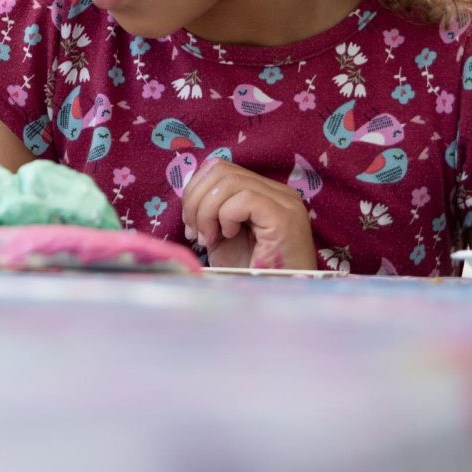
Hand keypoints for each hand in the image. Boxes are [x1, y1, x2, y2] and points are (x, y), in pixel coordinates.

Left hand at [181, 157, 316, 270]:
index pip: (221, 167)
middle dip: (196, 200)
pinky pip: (244, 199)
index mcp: (265, 192)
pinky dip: (225, 216)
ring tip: (207, 238)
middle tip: (194, 233)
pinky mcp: (284, 217)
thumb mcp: (223, 236)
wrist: (274, 303)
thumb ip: (211, 210)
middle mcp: (278, 192)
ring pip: (230, 181)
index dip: (196, 189)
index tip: (190, 223)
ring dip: (206, 211)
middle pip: (222, 169)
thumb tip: (188, 191)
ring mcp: (284, 202)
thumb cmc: (250, 275)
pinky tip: (227, 237)